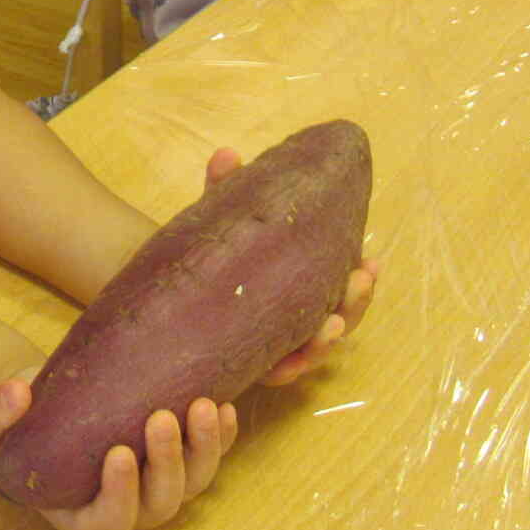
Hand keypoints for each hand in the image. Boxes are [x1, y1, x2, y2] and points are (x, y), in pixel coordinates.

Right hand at [0, 379, 236, 529]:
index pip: (109, 523)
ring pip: (193, 483)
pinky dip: (222, 436)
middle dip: (167, 463)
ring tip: (203, 405)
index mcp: (81, 514)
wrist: (45, 403)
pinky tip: (224, 406)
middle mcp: (128, 506)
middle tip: (162, 417)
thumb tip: (17, 392)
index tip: (119, 452)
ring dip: (204, 448)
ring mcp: (157, 482)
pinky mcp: (177, 453)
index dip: (120, 495)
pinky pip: (209, 455)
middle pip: (160, 504)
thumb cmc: (15, 427)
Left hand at [204, 148, 379, 386]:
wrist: (156, 299)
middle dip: (353, 307)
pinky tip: (293, 362)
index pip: (335, 290)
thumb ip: (221, 192)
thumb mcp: (216, 224)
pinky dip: (286, 368)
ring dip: (327, 342)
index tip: (372, 263)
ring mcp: (267, 349)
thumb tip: (227, 155)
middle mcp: (287, 325)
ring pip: (310, 353)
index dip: (358, 283)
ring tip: (332, 325)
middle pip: (335, 323)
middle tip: (359, 281)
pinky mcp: (240, 366)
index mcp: (293, 290)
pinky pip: (270, 374)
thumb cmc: (200, 258)